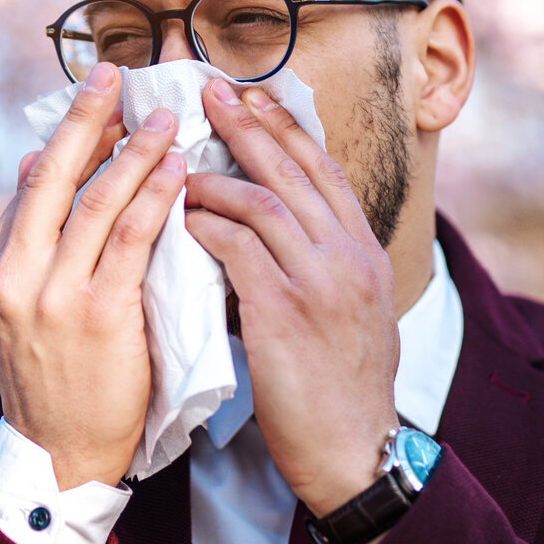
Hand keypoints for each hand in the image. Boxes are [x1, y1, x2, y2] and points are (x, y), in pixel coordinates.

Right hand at [0, 62, 183, 489]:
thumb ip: (28, 239)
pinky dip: (157, 198)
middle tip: (116, 72)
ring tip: (165, 116)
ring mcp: (51, 296)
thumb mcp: (18, 307)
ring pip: (97, 201)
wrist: (61, 457)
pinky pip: (133, 240)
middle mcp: (10, 276)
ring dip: (135, 150)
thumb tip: (38, 161)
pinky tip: (178, 172)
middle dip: (86, 118)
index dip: (68, 135)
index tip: (100, 97)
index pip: (30, 184)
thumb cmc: (53, 375)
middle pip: (53, 176)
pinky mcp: (98, 315)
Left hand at [183, 78, 399, 517]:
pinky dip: (204, 227)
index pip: (326, 170)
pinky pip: (235, 248)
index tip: (255, 95)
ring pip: (262, 202)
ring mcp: (320, 282)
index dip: (287, 127)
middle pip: (293, 170)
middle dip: (248, 125)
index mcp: (366, 253)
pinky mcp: (284, 312)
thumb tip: (283, 230)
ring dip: (215, 178)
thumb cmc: (342, 391)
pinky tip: (180, 220)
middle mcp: (349, 256)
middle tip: (208, 91)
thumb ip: (323, 266)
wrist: (353, 451)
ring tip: (178, 166)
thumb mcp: (352, 314)